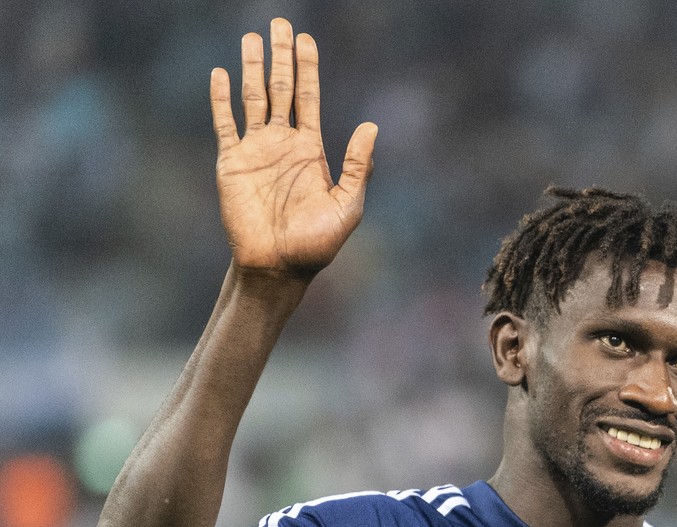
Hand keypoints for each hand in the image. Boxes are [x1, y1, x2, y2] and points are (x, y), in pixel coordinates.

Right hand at [210, 18, 376, 276]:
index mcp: (310, 150)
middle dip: (280, 56)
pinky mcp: (232, 163)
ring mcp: (256, 150)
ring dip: (252, 68)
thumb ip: (357, 166)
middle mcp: (282, 143)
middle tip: (279, 23)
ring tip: (251, 38)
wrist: (278, 266)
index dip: (307, 68)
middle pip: (281, 88)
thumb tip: (371, 125)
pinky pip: (225, 124)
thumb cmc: (316, 243)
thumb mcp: (347, 205)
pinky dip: (221, 99)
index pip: (308, 97)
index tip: (305, 40)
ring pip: (252, 98)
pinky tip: (220, 74)